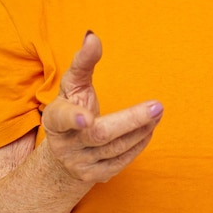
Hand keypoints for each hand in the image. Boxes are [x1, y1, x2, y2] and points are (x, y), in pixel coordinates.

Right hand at [42, 32, 162, 183]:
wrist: (66, 151)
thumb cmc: (73, 106)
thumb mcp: (74, 85)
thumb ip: (83, 62)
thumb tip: (92, 35)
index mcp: (55, 119)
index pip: (62, 118)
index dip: (73, 118)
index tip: (85, 118)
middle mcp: (65, 144)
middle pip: (101, 134)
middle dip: (131, 120)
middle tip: (157, 106)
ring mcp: (80, 163)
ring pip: (116, 148)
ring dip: (141, 129)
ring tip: (157, 112)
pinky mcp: (96, 176)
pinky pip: (122, 161)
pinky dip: (139, 143)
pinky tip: (149, 128)